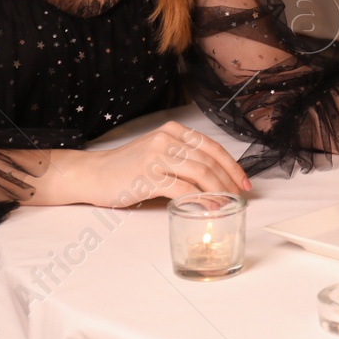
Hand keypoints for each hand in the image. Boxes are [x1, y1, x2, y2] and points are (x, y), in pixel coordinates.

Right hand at [63, 121, 251, 207]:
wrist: (93, 174)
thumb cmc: (127, 168)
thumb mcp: (158, 152)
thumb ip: (183, 158)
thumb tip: (215, 178)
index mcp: (174, 131)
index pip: (212, 147)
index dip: (232, 166)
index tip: (245, 183)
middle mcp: (167, 139)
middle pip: (209, 161)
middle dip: (229, 182)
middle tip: (240, 198)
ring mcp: (157, 156)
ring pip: (200, 174)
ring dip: (219, 192)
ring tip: (228, 205)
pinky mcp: (148, 176)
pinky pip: (183, 189)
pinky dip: (201, 200)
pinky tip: (209, 208)